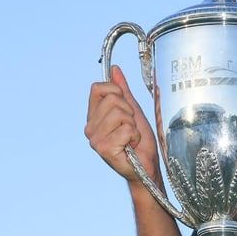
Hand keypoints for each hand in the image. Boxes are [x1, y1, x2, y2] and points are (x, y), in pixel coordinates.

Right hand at [84, 65, 159, 182]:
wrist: (146, 165)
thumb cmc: (140, 141)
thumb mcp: (133, 110)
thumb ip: (123, 91)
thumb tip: (115, 69)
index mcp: (94, 116)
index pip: (98, 88)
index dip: (117, 92)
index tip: (126, 108)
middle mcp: (90, 127)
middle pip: (112, 99)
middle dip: (129, 111)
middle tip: (131, 128)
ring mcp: (95, 139)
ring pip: (120, 113)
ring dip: (133, 125)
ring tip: (131, 138)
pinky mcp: (104, 149)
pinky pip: (126, 129)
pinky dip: (135, 136)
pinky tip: (131, 147)